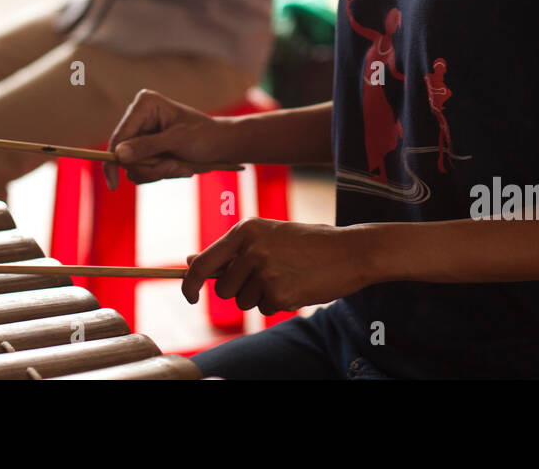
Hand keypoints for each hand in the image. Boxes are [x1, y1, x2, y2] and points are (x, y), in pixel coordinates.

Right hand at [105, 89, 237, 190]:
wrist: (221, 144)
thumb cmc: (204, 136)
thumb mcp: (178, 140)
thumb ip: (148, 147)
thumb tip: (119, 155)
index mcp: (145, 105)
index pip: (119, 136)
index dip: (113, 160)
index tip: (113, 184)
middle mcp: (140, 117)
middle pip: (124, 154)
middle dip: (148, 168)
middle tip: (173, 169)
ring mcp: (142, 133)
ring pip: (133, 165)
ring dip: (157, 172)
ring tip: (180, 167)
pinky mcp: (147, 147)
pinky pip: (142, 169)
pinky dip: (160, 173)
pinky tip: (178, 167)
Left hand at [182, 218, 368, 313]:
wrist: (349, 250)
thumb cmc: (306, 242)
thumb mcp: (266, 236)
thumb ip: (229, 251)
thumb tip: (189, 262)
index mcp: (245, 230)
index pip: (203, 263)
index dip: (190, 283)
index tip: (189, 295)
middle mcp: (251, 249)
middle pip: (223, 290)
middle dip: (239, 290)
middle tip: (267, 275)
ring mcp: (264, 272)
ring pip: (243, 302)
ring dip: (260, 296)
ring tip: (285, 276)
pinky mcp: (279, 294)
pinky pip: (264, 309)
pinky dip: (277, 303)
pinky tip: (296, 285)